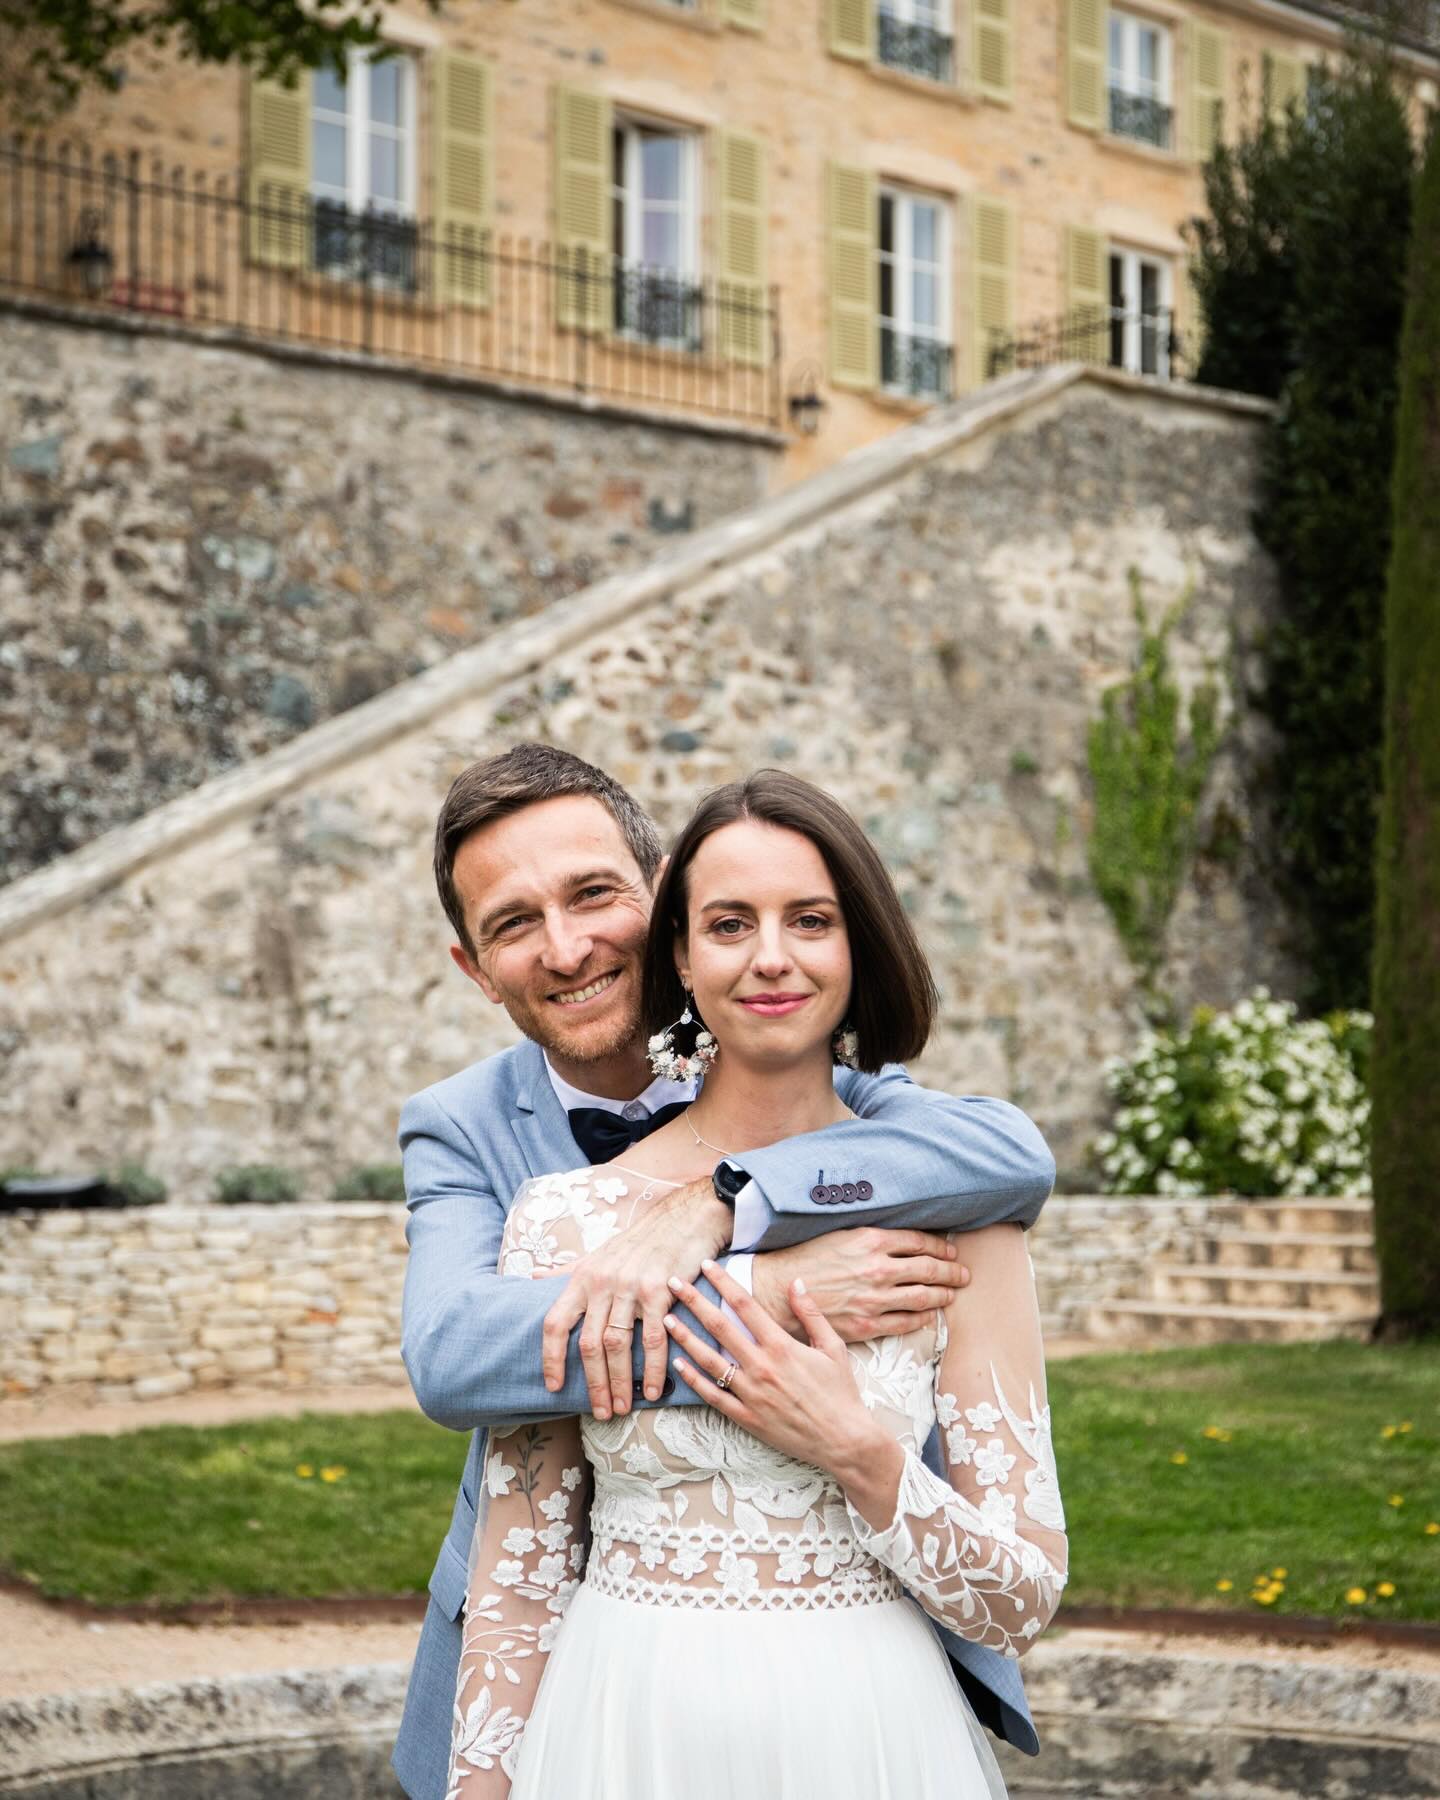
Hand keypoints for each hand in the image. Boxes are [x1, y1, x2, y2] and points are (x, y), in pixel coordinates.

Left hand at [542, 1176, 731, 1418]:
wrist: (682, 1220)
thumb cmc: (638, 1242)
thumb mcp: (596, 1254)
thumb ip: (566, 1271)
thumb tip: (533, 1277)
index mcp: (582, 1277)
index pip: (555, 1322)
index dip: (551, 1357)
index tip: (554, 1386)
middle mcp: (602, 1283)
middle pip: (589, 1343)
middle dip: (593, 1383)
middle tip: (599, 1412)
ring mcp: (630, 1287)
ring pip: (618, 1345)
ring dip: (619, 1382)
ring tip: (621, 1407)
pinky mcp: (659, 1292)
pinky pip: (653, 1339)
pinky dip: (653, 1369)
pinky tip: (654, 1390)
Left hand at [664, 1260, 897, 1496]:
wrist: (844, 1441)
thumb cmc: (840, 1392)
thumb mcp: (832, 1347)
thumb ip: (811, 1313)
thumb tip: (795, 1282)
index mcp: (782, 1346)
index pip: (745, 1305)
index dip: (723, 1282)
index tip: (707, 1265)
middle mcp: (762, 1367)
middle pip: (720, 1327)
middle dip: (694, 1302)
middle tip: (673, 1282)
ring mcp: (751, 1394)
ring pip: (709, 1360)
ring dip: (685, 1338)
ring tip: (666, 1320)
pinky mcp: (747, 1418)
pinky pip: (713, 1396)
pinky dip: (694, 1379)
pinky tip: (679, 1364)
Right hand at [750, 1228, 968, 1340]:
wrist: (777, 1291)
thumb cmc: (805, 1259)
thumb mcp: (840, 1235)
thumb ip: (871, 1237)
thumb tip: (899, 1240)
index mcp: (871, 1240)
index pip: (919, 1242)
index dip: (939, 1247)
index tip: (950, 1251)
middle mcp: (878, 1269)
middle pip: (929, 1269)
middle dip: (951, 1272)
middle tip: (963, 1274)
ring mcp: (874, 1299)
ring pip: (922, 1297)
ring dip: (942, 1295)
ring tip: (952, 1294)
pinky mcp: (867, 1324)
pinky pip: (905, 1323)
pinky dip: (922, 1318)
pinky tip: (929, 1315)